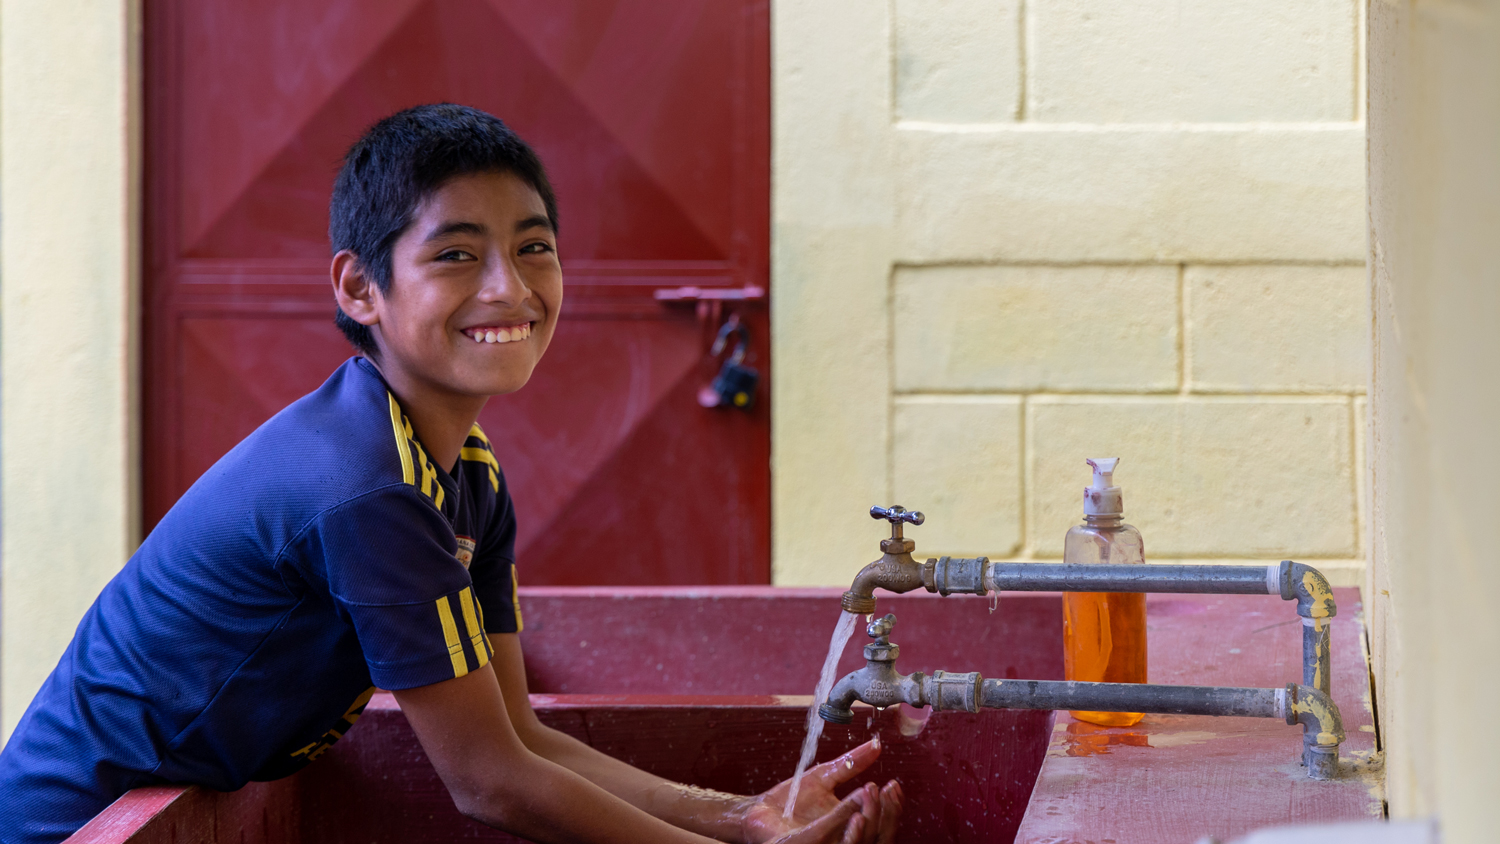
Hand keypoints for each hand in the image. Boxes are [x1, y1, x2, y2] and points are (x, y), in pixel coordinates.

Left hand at [741, 739, 902, 843]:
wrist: (759, 811)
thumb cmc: (791, 801)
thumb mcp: (825, 777)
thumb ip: (851, 764)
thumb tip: (876, 744)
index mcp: (850, 829)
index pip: (882, 827)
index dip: (892, 809)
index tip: (893, 785)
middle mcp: (842, 842)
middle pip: (877, 839)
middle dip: (884, 815)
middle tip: (881, 789)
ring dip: (868, 821)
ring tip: (868, 794)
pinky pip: (829, 842)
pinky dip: (844, 829)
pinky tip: (852, 815)